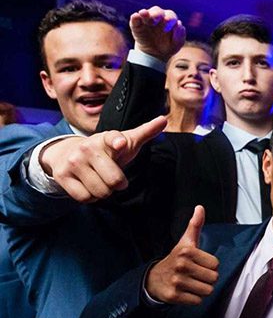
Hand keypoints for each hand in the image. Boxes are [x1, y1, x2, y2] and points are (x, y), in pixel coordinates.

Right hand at [39, 115, 167, 202]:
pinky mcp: (62, 175)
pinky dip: (90, 197)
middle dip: (118, 184)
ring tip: (100, 179)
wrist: (67, 153)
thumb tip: (164, 119)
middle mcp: (87, 148)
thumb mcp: (125, 140)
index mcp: (106, 138)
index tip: (120, 144)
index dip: (117, 141)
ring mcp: (73, 162)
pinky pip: (85, 197)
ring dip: (104, 191)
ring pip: (100, 191)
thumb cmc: (106, 150)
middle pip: (114, 180)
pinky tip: (88, 185)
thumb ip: (145, 132)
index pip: (112, 138)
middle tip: (113, 176)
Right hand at [130, 6, 185, 62]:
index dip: (170, 18)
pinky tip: (135, 16)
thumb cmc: (168, 46)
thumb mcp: (176, 43)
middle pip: (157, 11)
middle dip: (157, 13)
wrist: (155, 56)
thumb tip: (179, 24)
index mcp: (169, 20)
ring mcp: (146, 21)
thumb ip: (180, 35)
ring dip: (145, 13)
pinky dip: (135, 18)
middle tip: (156, 17)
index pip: (170, 15)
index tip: (168, 22)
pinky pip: (135, 20)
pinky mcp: (136, 26)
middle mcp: (157, 18)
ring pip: (146, 13)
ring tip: (144, 13)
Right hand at [145, 206, 218, 304]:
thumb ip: (195, 225)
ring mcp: (177, 281)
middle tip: (196, 275)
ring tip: (191, 283)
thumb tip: (200, 208)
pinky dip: (194, 298)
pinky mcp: (174, 296)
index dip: (210, 266)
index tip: (199, 264)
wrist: (154, 279)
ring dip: (202, 289)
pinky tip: (186, 291)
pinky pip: (198, 301)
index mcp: (187, 251)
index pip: (216, 264)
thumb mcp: (185, 241)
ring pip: (207, 291)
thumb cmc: (176, 259)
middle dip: (207, 278)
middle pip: (214, 278)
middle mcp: (181, 265)